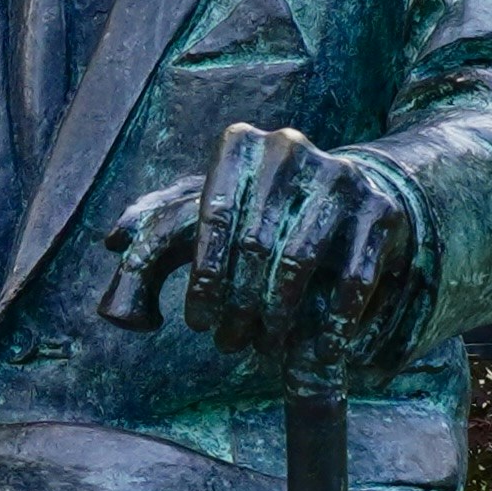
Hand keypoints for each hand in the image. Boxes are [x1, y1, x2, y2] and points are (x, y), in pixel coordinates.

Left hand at [101, 124, 425, 371]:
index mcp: (239, 143)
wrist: (344, 195)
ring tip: (266, 347)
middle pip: (255, 245)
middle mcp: (290, 148)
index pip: (213, 218)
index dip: (204, 280)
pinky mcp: (380, 210)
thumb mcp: (201, 213)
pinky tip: (320, 344)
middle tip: (231, 344)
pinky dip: (332, 320)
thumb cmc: (256, 213)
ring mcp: (340, 176)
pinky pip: (352, 277)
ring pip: (300, 262)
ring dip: (278, 317)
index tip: (199, 324)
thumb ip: (153, 229)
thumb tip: (111, 242)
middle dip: (238, 306)